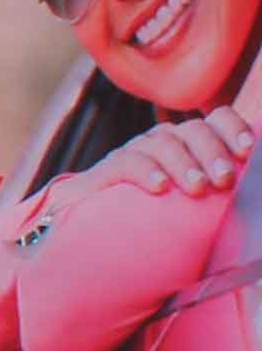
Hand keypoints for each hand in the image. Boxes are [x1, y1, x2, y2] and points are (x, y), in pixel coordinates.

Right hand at [96, 102, 256, 208]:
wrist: (103, 231)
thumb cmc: (161, 219)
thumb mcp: (199, 203)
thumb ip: (222, 190)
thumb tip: (246, 189)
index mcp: (192, 144)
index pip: (218, 119)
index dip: (233, 128)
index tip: (245, 152)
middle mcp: (165, 141)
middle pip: (194, 130)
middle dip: (213, 152)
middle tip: (224, 181)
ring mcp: (135, 152)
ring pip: (164, 143)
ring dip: (185, 164)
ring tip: (197, 188)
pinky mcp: (107, 170)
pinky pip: (129, 161)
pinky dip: (147, 171)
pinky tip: (160, 187)